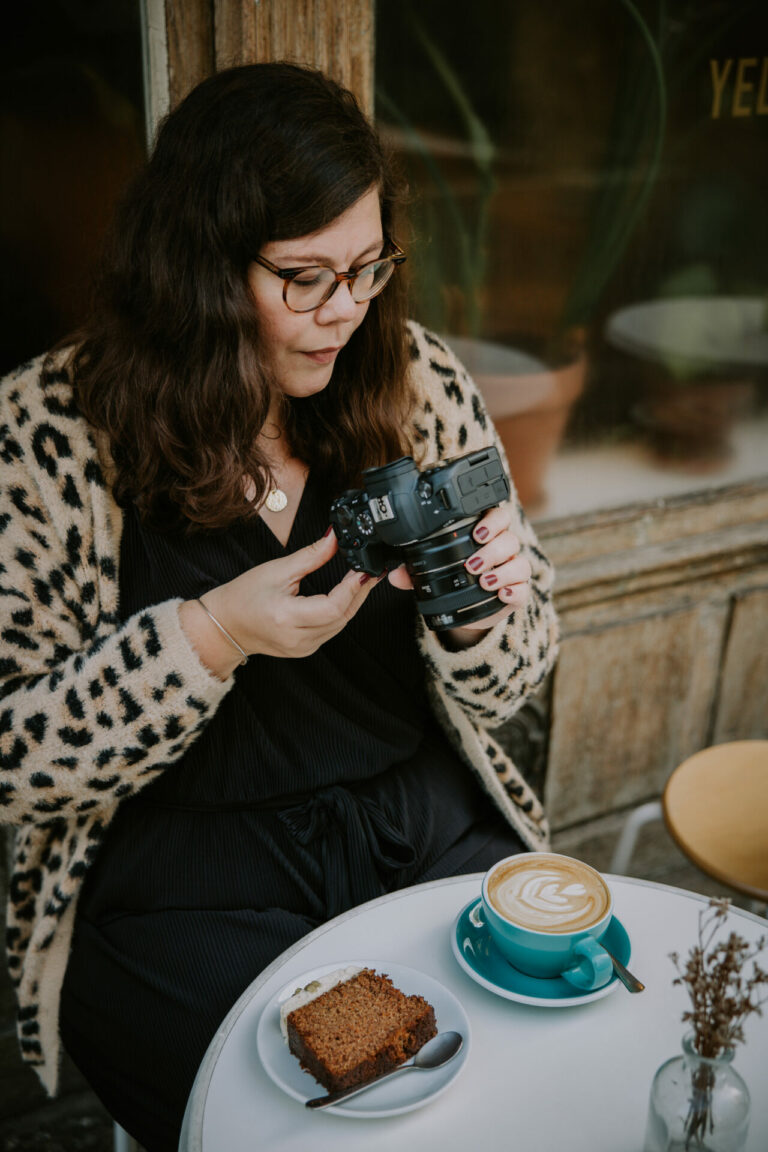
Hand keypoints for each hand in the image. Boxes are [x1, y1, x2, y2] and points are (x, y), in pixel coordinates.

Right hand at [182, 530, 379, 673]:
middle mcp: (298, 638)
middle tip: (373, 569)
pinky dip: (343, 612)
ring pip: (341, 624)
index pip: (333, 606)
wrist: (226, 625)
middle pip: (342, 616)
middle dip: (360, 591)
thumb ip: (312, 556)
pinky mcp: (306, 649)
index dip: (353, 587)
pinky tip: (348, 595)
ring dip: (354, 601)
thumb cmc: (244, 597)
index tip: (365, 569)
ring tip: (364, 578)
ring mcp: (303, 648)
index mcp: (286, 617)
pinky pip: (333, 630)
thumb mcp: (278, 570)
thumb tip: (335, 538)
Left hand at [387, 505, 530, 646]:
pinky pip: (526, 589)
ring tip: (482, 581)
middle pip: (510, 539)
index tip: (476, 533)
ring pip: (520, 563)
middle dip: (492, 550)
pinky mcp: (518, 594)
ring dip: (502, 571)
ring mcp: (512, 572)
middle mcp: (503, 552)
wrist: (466, 614)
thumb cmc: (453, 584)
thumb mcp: (432, 577)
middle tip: (471, 564)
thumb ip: (414, 574)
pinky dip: (515, 591)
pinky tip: (502, 595)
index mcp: (485, 537)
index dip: (492, 520)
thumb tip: (396, 575)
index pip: (498, 517)